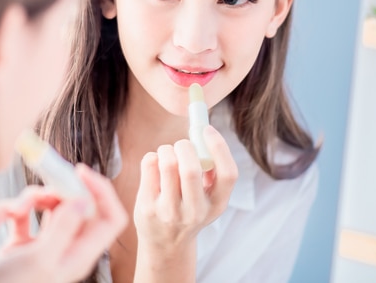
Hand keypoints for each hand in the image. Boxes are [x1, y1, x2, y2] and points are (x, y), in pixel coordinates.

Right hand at [0, 164, 127, 282]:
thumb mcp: (39, 259)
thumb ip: (64, 228)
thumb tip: (84, 201)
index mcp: (80, 255)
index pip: (111, 219)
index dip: (102, 192)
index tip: (81, 172)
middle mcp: (67, 247)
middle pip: (77, 204)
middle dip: (58, 188)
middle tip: (46, 172)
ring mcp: (45, 244)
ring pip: (49, 204)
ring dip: (29, 199)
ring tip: (12, 210)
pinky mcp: (23, 243)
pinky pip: (23, 214)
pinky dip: (7, 211)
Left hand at [134, 125, 237, 257]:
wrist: (165, 245)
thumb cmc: (189, 209)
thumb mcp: (209, 198)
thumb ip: (211, 171)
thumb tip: (203, 132)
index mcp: (217, 205)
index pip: (228, 173)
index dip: (219, 147)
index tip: (207, 130)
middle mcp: (195, 211)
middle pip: (191, 169)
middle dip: (185, 146)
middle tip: (183, 145)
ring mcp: (169, 211)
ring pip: (167, 163)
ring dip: (167, 149)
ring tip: (167, 154)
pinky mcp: (147, 207)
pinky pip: (149, 165)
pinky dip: (153, 157)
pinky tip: (155, 165)